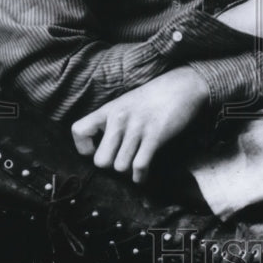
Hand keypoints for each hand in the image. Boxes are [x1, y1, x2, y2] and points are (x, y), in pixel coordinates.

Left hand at [70, 67, 208, 182]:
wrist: (183, 86)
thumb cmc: (155, 97)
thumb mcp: (126, 103)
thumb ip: (112, 121)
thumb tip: (103, 146)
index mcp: (109, 109)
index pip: (79, 131)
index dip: (84, 148)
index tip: (96, 150)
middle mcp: (119, 118)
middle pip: (100, 161)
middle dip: (110, 167)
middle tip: (120, 161)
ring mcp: (137, 127)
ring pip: (120, 167)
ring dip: (128, 172)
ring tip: (134, 165)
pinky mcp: (155, 135)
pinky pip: (140, 166)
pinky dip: (140, 176)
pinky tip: (143, 174)